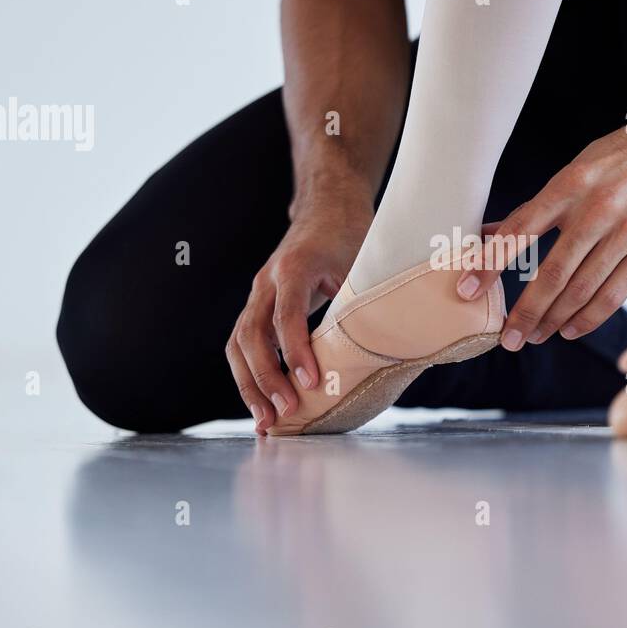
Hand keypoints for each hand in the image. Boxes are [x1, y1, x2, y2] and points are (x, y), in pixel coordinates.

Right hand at [226, 188, 371, 433]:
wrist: (327, 206)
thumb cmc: (351, 234)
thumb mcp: (363, 261)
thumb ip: (364, 300)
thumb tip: (389, 348)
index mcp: (295, 267)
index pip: (286, 314)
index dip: (295, 351)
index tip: (310, 383)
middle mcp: (267, 280)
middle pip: (250, 334)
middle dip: (265, 378)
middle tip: (286, 412)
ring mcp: (257, 293)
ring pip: (237, 344)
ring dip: (249, 385)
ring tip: (265, 422)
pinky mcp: (257, 305)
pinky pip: (242, 344)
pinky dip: (248, 375)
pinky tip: (262, 404)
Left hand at [457, 126, 626, 348]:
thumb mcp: (578, 167)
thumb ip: (538, 206)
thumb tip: (489, 233)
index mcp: (570, 184)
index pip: (519, 230)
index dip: (490, 264)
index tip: (468, 290)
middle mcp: (596, 209)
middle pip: (551, 273)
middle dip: (525, 311)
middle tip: (508, 337)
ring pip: (582, 290)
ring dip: (554, 320)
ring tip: (536, 336)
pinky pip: (615, 293)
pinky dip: (589, 317)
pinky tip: (571, 328)